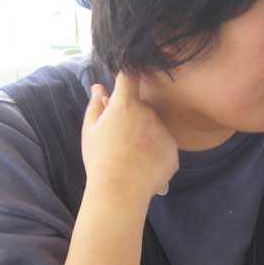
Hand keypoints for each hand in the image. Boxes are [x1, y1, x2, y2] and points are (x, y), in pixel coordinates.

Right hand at [81, 72, 178, 204]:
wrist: (120, 190)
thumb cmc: (99, 159)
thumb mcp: (90, 130)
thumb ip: (96, 105)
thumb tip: (99, 87)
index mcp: (125, 104)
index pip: (130, 76)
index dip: (128, 74)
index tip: (127, 76)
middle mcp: (148, 112)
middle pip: (142, 107)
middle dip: (133, 117)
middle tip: (119, 140)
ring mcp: (163, 131)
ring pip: (154, 127)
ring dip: (145, 135)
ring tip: (131, 157)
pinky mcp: (173, 150)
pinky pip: (163, 146)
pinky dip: (155, 153)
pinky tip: (142, 166)